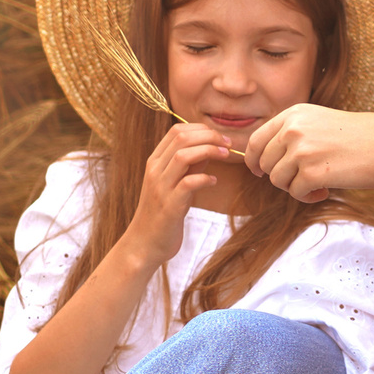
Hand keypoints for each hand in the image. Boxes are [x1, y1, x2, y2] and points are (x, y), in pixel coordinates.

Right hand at [122, 122, 233, 264]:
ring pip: (183, 156)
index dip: (202, 129)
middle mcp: (155, 171)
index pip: (176, 131)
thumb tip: (210, 147)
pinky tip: (213, 182)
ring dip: (209, 151)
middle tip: (228, 143)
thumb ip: (189, 165)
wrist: (144, 244)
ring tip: (225, 155)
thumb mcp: (173, 184)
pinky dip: (204, 178)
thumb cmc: (162, 213)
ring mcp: (160, 187)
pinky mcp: (169, 206)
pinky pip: (188, 184)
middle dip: (209, 136)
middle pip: (181, 138)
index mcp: (154, 162)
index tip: (220, 137)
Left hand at [243, 106, 373, 202]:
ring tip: (317, 184)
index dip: (254, 160)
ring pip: (277, 180)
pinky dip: (307, 197)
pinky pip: (295, 193)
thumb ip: (293, 134)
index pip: (256, 140)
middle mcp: (293, 129)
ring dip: (294, 187)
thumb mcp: (320, 121)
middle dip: (279, 176)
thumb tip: (265, 159)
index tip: (259, 171)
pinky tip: (324, 191)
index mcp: (293, 114)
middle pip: (264, 163)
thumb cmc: (360, 136)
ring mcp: (301, 150)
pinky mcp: (312, 172)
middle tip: (301, 179)